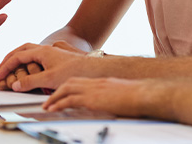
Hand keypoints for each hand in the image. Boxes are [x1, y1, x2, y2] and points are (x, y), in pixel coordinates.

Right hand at [0, 43, 96, 91]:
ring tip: (13, 66)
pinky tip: (31, 67)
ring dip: (19, 57)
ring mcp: (52, 52)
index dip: (5, 67)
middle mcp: (46, 49)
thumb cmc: (75, 71)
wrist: (95, 67)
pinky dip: (29, 60)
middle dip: (10, 58)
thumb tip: (15, 85)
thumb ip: (30, 82)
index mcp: (41, 51)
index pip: (17, 57)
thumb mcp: (49, 79)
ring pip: (31, 50)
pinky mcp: (58, 57)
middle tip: (1, 67)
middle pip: (22, 49)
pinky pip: (38, 55)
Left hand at [44, 77, 169, 117]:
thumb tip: (111, 104)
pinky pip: (71, 100)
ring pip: (66, 89)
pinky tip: (53, 109)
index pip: (80, 81)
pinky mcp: (93, 98)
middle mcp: (96, 82)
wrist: (146, 94)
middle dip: (57, 91)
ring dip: (54, 97)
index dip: (67, 87)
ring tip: (46, 106)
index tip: (60, 94)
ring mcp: (94, 89)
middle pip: (70, 82)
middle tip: (48, 100)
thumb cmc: (140, 96)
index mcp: (103, 81)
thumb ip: (113, 97)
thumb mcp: (122, 94)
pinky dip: (59, 104)